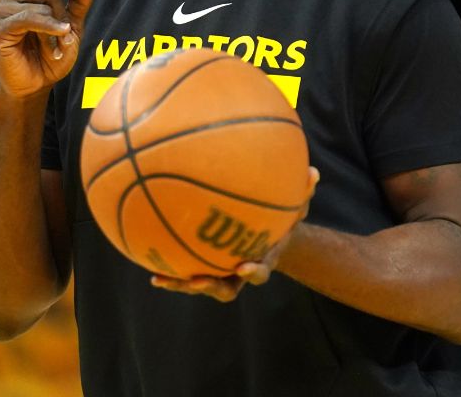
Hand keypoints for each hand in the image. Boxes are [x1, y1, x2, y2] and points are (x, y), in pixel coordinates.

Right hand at [0, 0, 97, 98]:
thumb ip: (80, 3)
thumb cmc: (51, 57)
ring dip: (56, 29)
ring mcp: (1, 11)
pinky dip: (47, 27)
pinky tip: (59, 38)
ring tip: (58, 49)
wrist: (34, 86)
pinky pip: (27, 18)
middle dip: (65, 16)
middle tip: (68, 38)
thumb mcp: (72, 27)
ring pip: (40, 6)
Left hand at [151, 167, 318, 301]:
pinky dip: (166, 264)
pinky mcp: (200, 265)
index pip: (258, 272)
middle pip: (224, 289)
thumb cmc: (280, 218)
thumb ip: (304, 192)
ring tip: (160, 278)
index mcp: (261, 260)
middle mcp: (237, 273)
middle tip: (196, 281)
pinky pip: (182, 267)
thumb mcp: (296, 205)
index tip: (244, 267)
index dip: (253, 273)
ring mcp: (218, 272)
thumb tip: (315, 172)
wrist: (266, 234)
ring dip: (179, 284)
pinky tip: (145, 256)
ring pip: (197, 284)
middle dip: (209, 287)